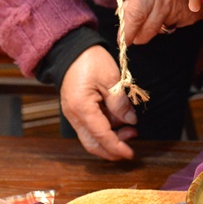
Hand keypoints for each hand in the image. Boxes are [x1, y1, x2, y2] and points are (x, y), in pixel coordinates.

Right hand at [60, 45, 137, 160]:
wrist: (70, 49)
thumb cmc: (89, 60)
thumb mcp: (111, 78)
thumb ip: (120, 103)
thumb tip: (130, 121)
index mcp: (82, 108)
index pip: (101, 136)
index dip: (117, 147)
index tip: (131, 153)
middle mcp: (74, 116)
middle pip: (92, 144)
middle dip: (112, 149)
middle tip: (132, 140)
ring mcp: (73, 114)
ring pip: (91, 137)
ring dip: (110, 137)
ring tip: (130, 126)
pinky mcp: (76, 110)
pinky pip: (90, 126)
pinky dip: (104, 129)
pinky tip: (118, 119)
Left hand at [116, 0, 202, 44]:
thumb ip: (131, 6)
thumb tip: (124, 30)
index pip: (135, 18)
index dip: (127, 33)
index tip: (124, 41)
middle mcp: (164, 1)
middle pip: (147, 31)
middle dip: (140, 35)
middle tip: (137, 34)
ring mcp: (180, 8)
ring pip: (163, 30)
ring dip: (159, 25)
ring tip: (162, 9)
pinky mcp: (192, 15)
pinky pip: (178, 25)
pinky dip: (175, 20)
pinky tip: (175, 7)